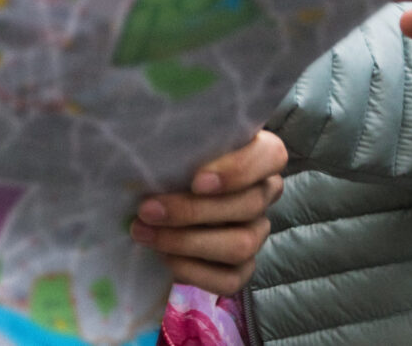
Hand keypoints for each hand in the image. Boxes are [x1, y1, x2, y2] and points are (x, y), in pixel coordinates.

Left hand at [132, 128, 285, 294]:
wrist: (152, 202)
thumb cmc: (165, 158)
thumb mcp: (172, 141)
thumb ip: (172, 137)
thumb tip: (140, 131)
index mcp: (257, 154)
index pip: (271, 155)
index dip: (239, 170)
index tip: (196, 180)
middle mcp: (263, 194)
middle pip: (247, 205)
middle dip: (191, 210)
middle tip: (147, 209)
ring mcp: (256, 233)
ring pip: (240, 245)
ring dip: (185, 241)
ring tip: (144, 232)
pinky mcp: (242, 268)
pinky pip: (230, 279)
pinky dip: (193, 270)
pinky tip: (163, 258)